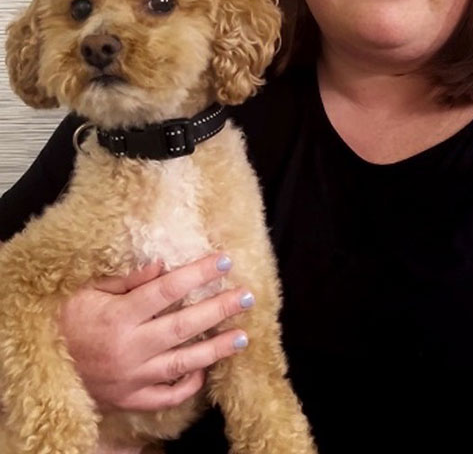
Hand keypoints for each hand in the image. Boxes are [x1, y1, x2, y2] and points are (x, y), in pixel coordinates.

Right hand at [59, 254, 251, 412]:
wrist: (41, 364)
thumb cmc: (66, 318)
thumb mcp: (88, 290)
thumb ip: (127, 280)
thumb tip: (162, 264)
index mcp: (119, 316)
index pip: (167, 290)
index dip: (198, 274)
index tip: (224, 260)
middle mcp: (130, 348)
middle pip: (183, 326)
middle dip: (218, 309)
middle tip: (246, 296)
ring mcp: (132, 378)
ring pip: (182, 362)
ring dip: (216, 349)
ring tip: (242, 337)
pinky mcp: (130, 398)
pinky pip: (166, 396)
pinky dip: (188, 385)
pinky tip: (205, 370)